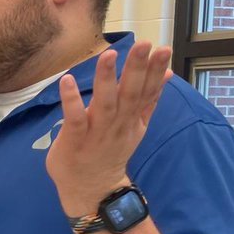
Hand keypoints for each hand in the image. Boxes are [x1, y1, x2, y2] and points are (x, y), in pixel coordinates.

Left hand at [46, 40, 170, 214]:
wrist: (92, 189)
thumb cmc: (109, 151)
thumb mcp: (136, 127)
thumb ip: (148, 101)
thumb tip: (167, 74)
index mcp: (133, 119)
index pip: (148, 91)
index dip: (156, 70)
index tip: (163, 48)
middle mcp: (118, 124)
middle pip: (131, 94)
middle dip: (138, 68)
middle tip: (144, 44)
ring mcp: (97, 133)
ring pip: (105, 103)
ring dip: (107, 79)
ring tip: (109, 55)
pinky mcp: (75, 140)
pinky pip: (75, 118)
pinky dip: (71, 100)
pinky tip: (66, 81)